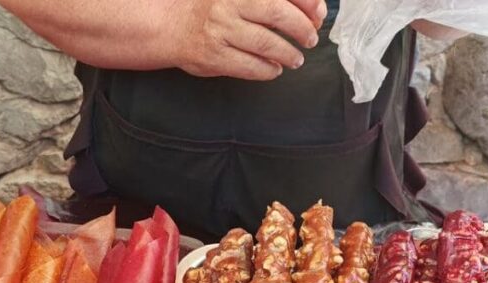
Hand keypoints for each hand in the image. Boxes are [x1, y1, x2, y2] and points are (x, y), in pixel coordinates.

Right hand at [169, 0, 326, 80]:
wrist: (169, 25)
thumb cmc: (209, 9)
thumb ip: (270, 0)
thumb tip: (312, 10)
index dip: (307, 4)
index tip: (318, 15)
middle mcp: (229, 3)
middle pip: (279, 14)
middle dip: (302, 29)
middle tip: (310, 39)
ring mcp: (220, 30)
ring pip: (266, 43)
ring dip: (288, 54)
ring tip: (296, 58)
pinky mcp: (213, 56)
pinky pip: (249, 66)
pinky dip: (268, 70)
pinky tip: (275, 69)